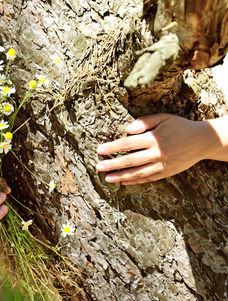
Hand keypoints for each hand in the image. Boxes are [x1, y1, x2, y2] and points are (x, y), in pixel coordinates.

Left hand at [96, 113, 218, 184]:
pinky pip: (149, 178)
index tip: (100, 150)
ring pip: (138, 172)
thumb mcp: (163, 118)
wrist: (202, 140)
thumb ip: (144, 122)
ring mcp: (162, 165)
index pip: (128, 143)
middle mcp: (157, 153)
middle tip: (98, 166)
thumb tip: (127, 130)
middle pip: (130, 160)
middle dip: (112, 164)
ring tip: (107, 178)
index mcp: (154, 138)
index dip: (112, 147)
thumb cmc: (179, 126)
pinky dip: (136, 181)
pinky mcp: (167, 172)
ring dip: (121, 176)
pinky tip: (124, 182)